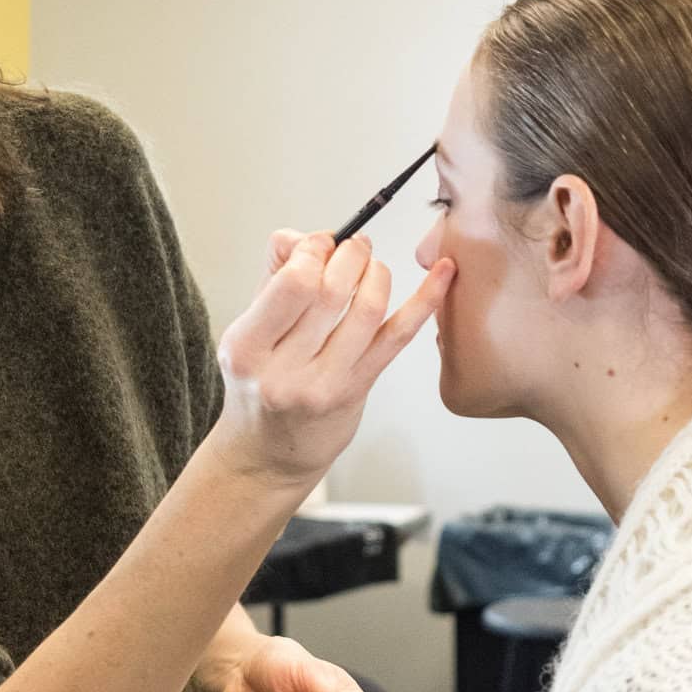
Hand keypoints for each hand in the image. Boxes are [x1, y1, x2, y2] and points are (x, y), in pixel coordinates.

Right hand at [213, 229, 451, 493]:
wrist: (270, 455)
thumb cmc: (259, 384)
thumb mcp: (248, 331)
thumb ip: (273, 276)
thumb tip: (307, 236)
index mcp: (247, 347)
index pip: (294, 281)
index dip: (314, 249)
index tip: (319, 245)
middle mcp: (284, 371)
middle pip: (331, 289)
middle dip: (350, 253)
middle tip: (353, 248)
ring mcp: (324, 385)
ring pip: (368, 307)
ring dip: (377, 271)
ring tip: (370, 266)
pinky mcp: (358, 390)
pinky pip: (398, 336)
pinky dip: (425, 299)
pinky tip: (444, 273)